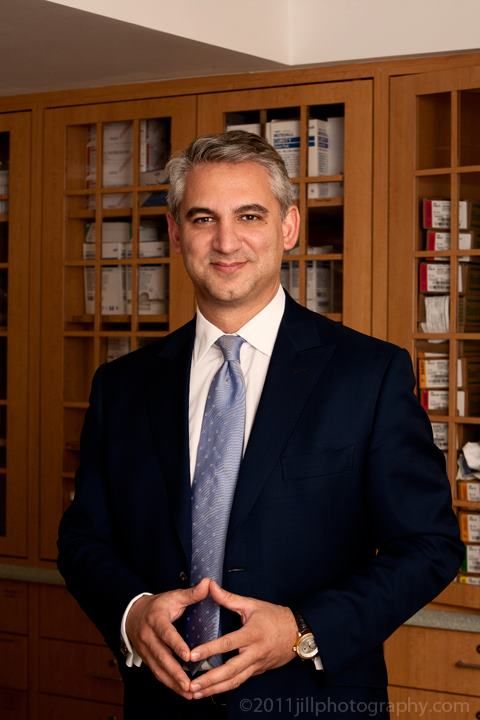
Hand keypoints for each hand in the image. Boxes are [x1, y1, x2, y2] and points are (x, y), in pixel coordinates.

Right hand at [126, 577, 210, 698]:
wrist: (132, 613)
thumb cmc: (158, 606)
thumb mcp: (173, 596)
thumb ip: (191, 593)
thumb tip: (209, 583)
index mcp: (156, 619)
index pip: (166, 633)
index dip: (176, 645)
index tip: (188, 655)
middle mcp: (148, 637)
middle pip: (161, 657)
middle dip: (175, 672)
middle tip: (189, 684)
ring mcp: (145, 650)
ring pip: (158, 669)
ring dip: (173, 682)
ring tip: (188, 693)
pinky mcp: (146, 659)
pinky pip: (157, 673)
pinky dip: (169, 683)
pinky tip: (181, 691)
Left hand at [187, 580, 297, 697]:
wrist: (297, 633)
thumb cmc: (274, 616)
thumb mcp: (252, 604)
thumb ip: (229, 598)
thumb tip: (210, 586)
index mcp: (252, 634)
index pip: (228, 644)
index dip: (210, 650)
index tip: (193, 655)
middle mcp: (254, 653)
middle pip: (231, 671)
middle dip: (210, 680)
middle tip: (192, 686)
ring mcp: (257, 665)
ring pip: (235, 681)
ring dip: (215, 689)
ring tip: (197, 694)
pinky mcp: (257, 672)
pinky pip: (240, 681)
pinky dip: (225, 688)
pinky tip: (211, 691)